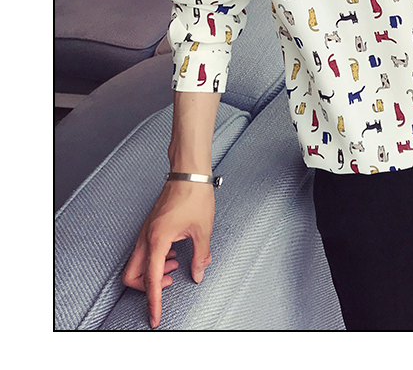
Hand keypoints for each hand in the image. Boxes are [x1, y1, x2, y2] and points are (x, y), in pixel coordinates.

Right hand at [122, 180, 214, 328]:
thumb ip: (200, 256)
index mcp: (157, 240)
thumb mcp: (203, 230)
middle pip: (132, 276)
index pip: (151, 279)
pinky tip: (173, 253)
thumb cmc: (195, 196)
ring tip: (176, 264)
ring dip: (153, 272)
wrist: (188, 172)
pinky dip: (155, 259)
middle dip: (147, 287)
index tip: (155, 317)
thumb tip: (198, 274)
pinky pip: (143, 251)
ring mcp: (145, 231)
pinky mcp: (149, 226)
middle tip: (169, 282)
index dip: (153, 301)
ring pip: (136, 263)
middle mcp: (146, 237)